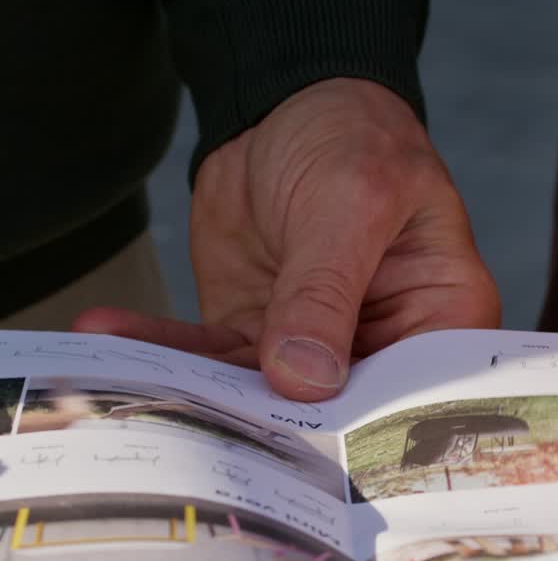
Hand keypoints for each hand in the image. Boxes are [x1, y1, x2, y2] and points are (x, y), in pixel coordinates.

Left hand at [75, 79, 499, 399]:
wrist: (286, 107)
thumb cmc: (354, 137)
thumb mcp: (350, 200)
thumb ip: (325, 291)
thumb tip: (304, 378)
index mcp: (443, 316)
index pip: (418, 394)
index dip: (372, 433)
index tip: (313, 454)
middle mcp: (386, 347)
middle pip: (341, 413)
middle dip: (277, 429)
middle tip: (215, 440)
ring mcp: (317, 348)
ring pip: (263, 392)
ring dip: (200, 389)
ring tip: (137, 387)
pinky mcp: (256, 337)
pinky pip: (210, 358)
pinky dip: (163, 348)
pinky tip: (111, 336)